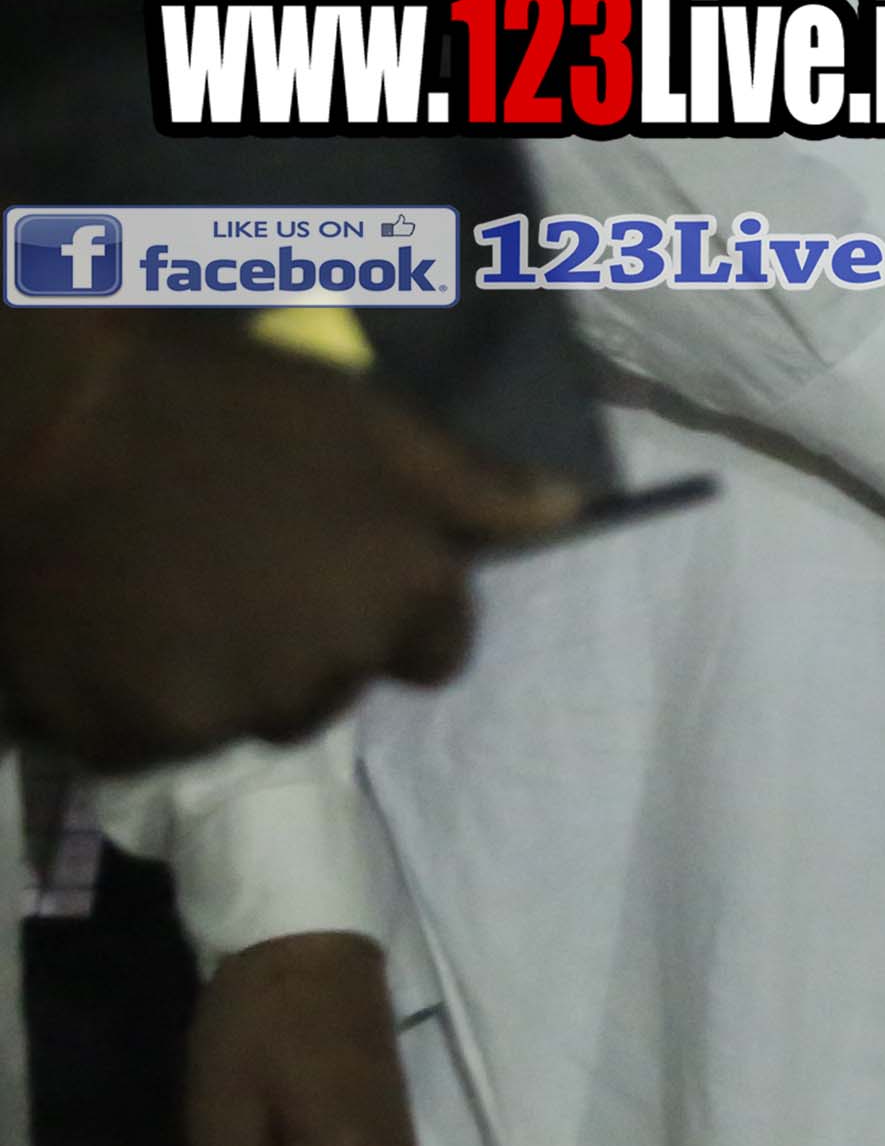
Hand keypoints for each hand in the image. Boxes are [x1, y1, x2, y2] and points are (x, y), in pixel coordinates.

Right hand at [0, 318, 577, 767]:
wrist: (40, 427)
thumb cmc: (218, 401)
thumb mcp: (372, 424)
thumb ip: (475, 487)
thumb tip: (569, 512)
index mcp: (401, 596)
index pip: (435, 649)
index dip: (391, 609)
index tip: (330, 566)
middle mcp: (328, 671)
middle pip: (334, 689)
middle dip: (302, 644)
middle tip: (234, 570)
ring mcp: (223, 714)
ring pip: (241, 719)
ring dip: (217, 678)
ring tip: (165, 595)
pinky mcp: (126, 739)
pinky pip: (149, 744)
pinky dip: (132, 703)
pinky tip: (109, 630)